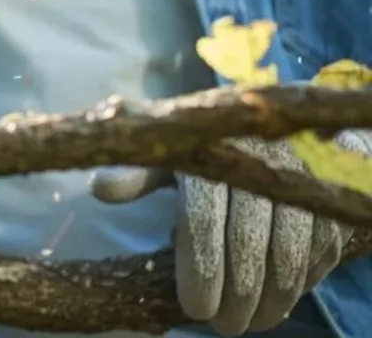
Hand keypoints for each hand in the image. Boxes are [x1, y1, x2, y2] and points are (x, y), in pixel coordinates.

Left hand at [90, 130, 371, 334]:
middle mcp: (256, 157)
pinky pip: (325, 238)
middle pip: (248, 240)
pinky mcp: (330, 184)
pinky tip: (291, 294)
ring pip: (292, 246)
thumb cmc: (201, 146)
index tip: (196, 309)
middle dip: (239, 293)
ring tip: (259, 321)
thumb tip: (101, 189)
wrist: (261, 114)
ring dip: (278, 294)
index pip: (201, 219)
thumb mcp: (165, 156)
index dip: (199, 269)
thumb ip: (135, 175)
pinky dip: (309, 273)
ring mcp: (299, 171)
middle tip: (228, 327)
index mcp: (207, 150)